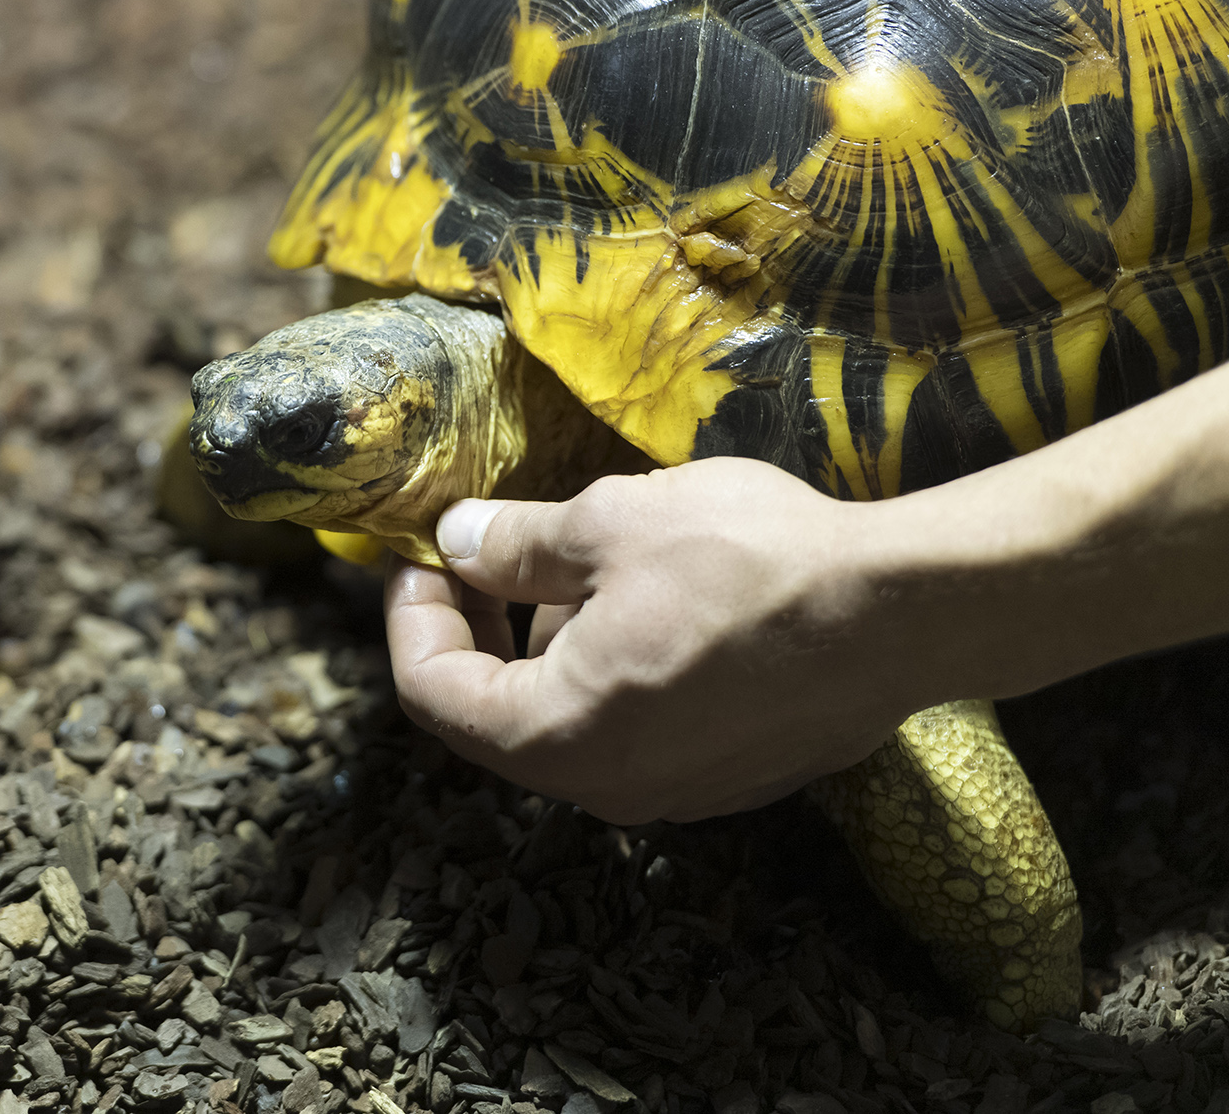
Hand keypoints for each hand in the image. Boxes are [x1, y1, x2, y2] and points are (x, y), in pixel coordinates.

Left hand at [384, 458, 931, 822]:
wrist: (904, 613)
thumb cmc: (750, 564)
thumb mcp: (608, 525)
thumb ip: (515, 546)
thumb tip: (459, 542)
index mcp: (557, 737)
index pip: (433, 695)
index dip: (413, 618)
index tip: (423, 555)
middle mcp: (607, 789)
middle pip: (495, 714)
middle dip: (476, 628)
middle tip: (484, 550)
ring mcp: (674, 793)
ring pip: (568, 718)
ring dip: (547, 644)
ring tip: (578, 559)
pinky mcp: (727, 776)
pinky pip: (633, 727)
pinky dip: (610, 667)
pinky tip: (647, 598)